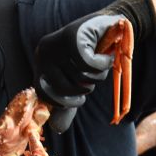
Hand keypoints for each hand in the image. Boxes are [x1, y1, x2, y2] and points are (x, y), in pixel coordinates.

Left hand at [35, 0, 155, 132]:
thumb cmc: (94, 56)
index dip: (63, 100)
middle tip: (92, 75)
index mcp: (41, 62)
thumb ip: (67, 102)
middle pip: (63, 88)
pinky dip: (103, 64)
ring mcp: (58, 43)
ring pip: (79, 76)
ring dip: (96, 75)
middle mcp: (44, 51)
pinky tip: (106, 55)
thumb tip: (57, 129)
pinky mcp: (74, 37)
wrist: (114, 26)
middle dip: (84, 87)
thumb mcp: (77, 81)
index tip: (78, 98)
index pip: (43, 92)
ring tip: (100, 62)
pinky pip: (89, 65)